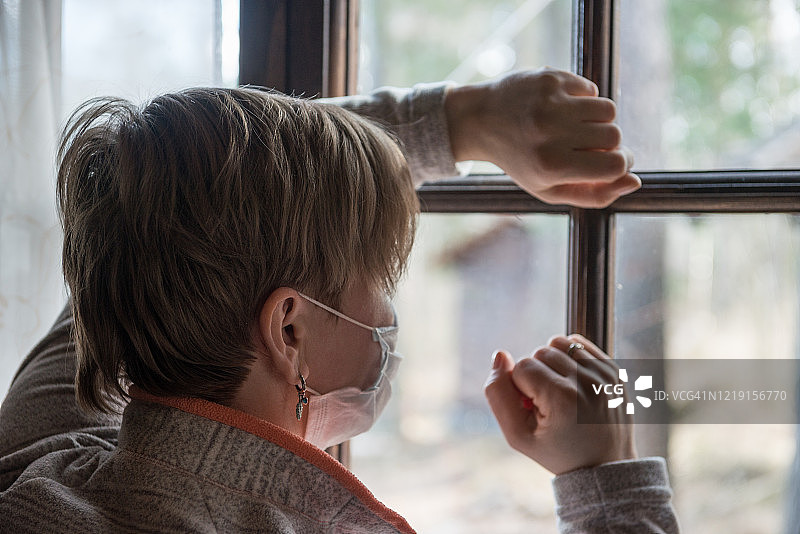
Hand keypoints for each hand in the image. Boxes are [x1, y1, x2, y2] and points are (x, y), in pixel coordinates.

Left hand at [445, 68, 639, 207]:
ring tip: (575, 126)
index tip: (610, 163)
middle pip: (615, 136)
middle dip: (608, 142)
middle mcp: (549, 133)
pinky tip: (561, 108)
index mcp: (550, 166)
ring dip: (599, 120)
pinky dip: (584, 99)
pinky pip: (591, 89)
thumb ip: (594, 195)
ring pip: (608, 109)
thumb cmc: (521, 160)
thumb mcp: (549, 189)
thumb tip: (635, 182)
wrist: (481, 120)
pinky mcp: (550, 79)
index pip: (615, 165)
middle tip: (585, 145)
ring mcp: (550, 103)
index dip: (621, 164)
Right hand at [484, 334, 636, 474]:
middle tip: (548, 404)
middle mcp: (587, 381)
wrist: (605, 465)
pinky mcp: (613, 368)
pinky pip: (578, 343)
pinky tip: (572, 381)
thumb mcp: (518, 436)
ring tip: (560, 391)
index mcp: (563, 398)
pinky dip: (569, 357)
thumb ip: (498, 395)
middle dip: (537, 374)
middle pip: (540, 352)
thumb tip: (500, 355)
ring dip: (552, 363)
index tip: (536, 411)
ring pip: (558, 343)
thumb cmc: (558, 451)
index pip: (522, 366)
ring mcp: (604, 373)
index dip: (521, 389)